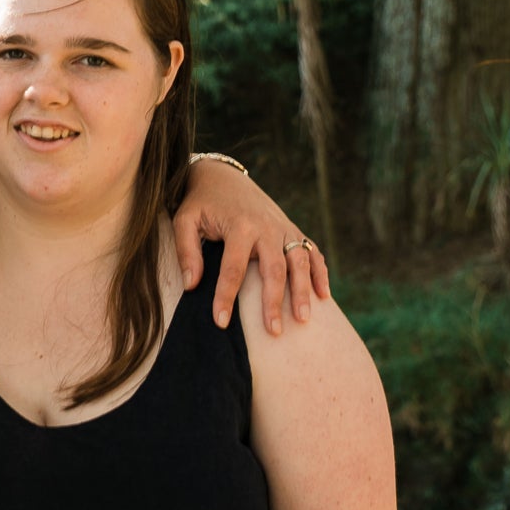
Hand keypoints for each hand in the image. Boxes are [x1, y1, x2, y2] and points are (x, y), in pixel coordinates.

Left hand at [172, 160, 331, 333]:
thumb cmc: (201, 204)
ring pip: (299, 262)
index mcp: (239, 226)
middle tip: (273, 332)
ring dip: (303, 291)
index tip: (221, 322)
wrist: (223, 178)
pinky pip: (312, 253)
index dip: (226, 297)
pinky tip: (324, 296)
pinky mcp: (293, 231)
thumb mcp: (185, 221)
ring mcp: (284, 229)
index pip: (233, 268)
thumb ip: (186, 251)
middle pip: (274, 269)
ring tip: (303, 319)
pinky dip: (320, 273)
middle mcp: (267, 228)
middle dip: (274, 302)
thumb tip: (192, 285)